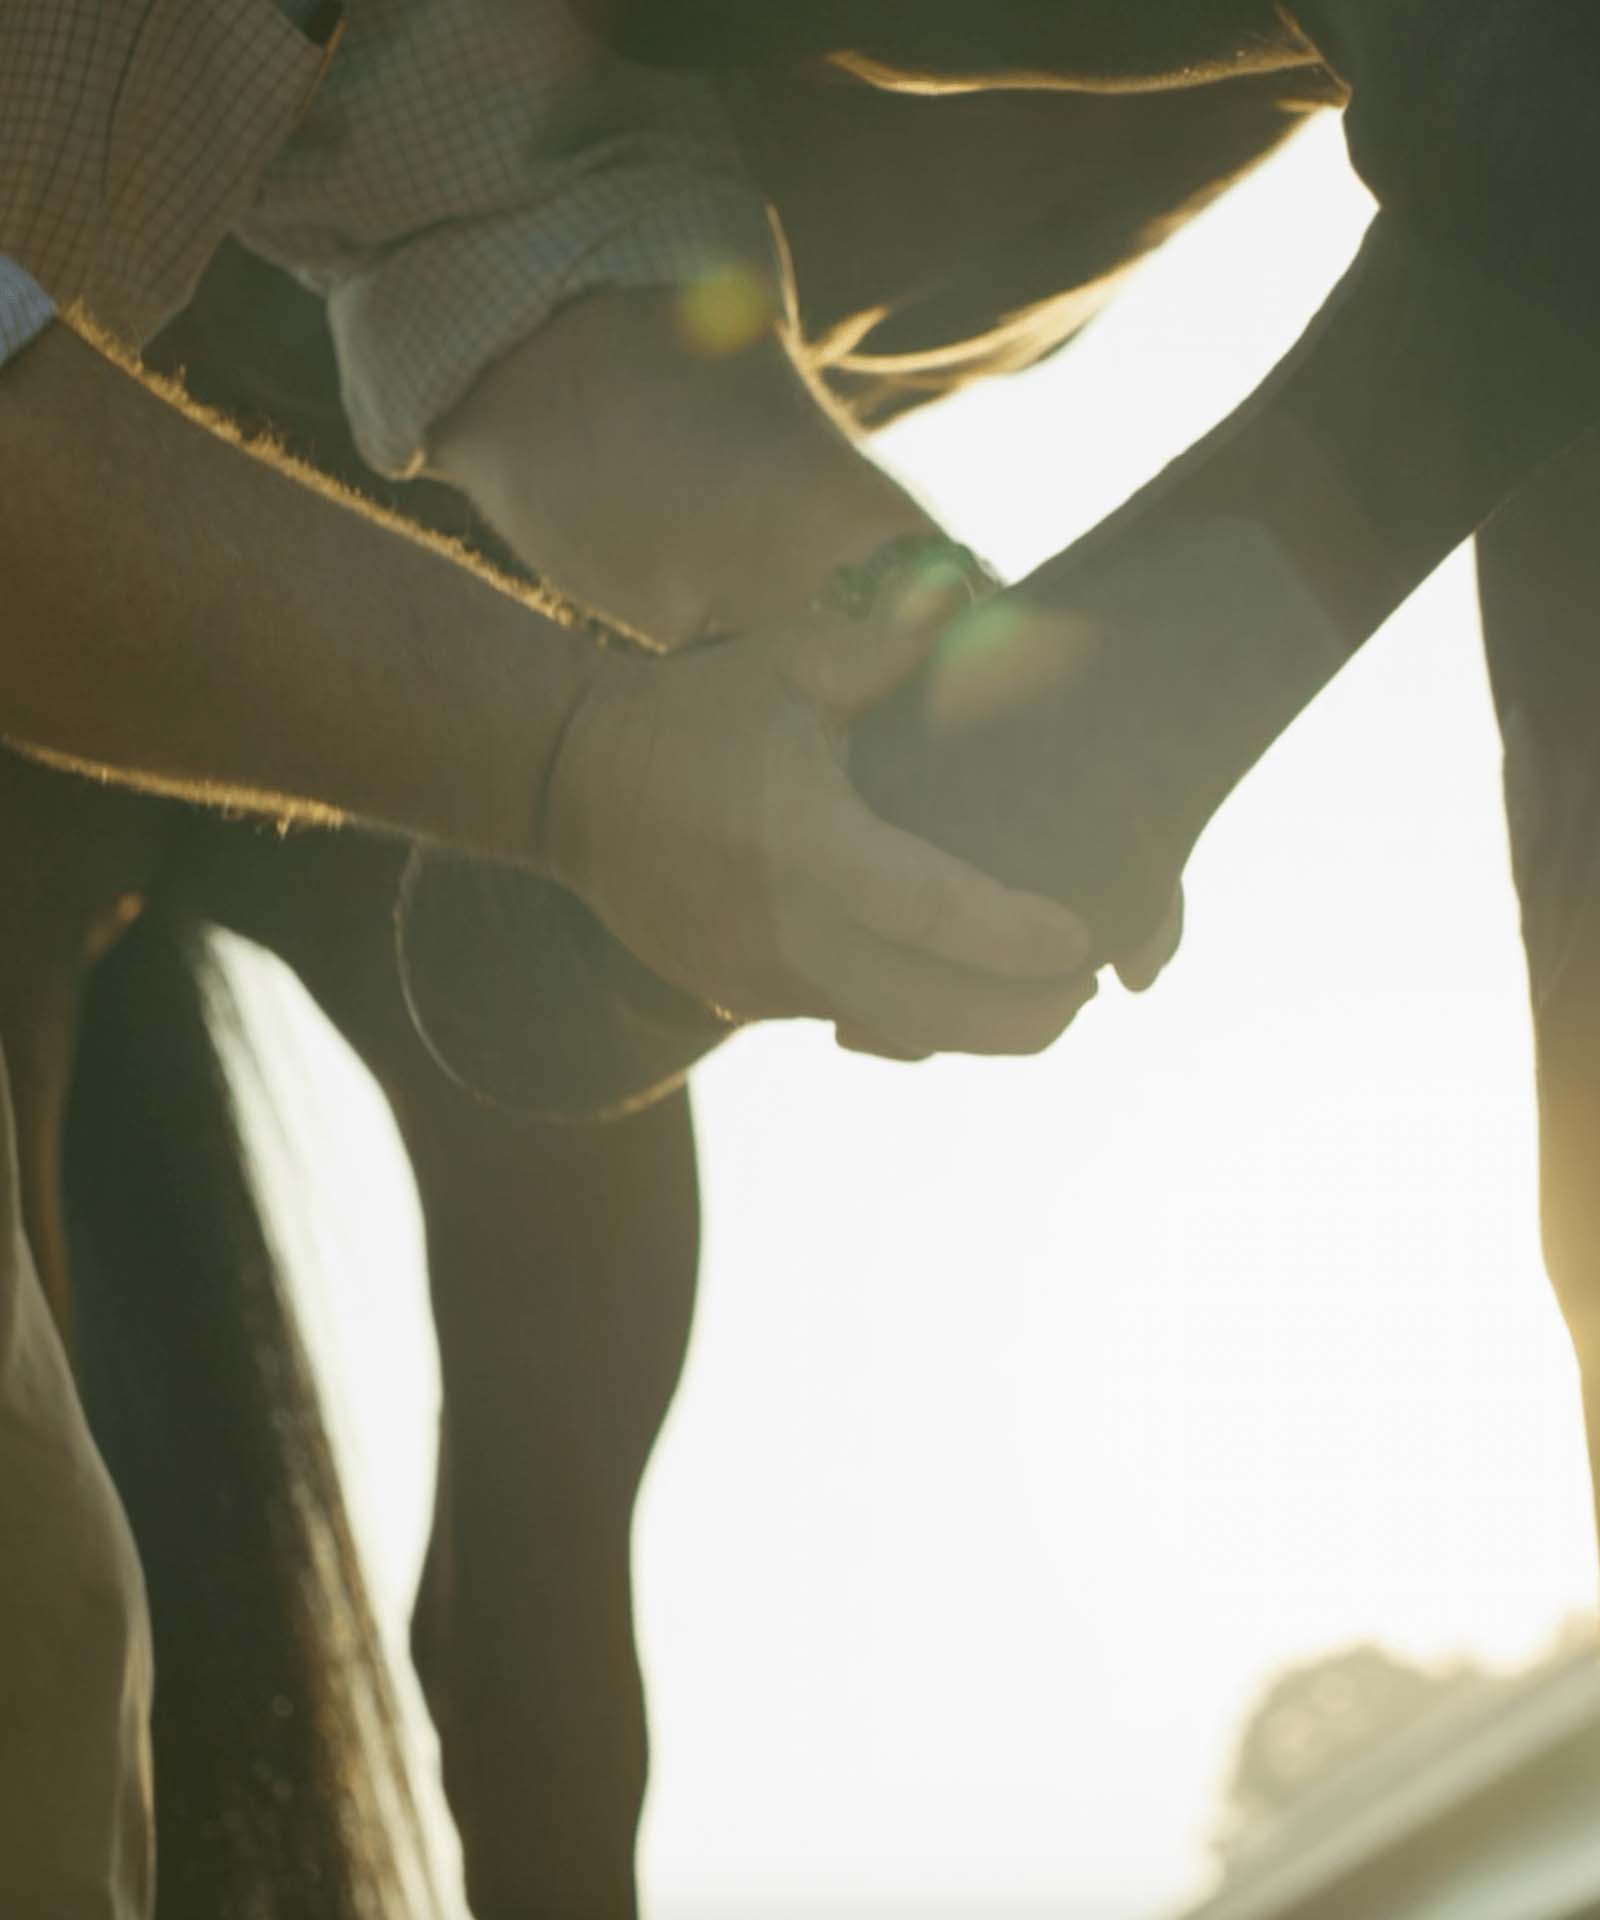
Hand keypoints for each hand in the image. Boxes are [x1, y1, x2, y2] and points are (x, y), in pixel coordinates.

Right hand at [539, 592, 1098, 1058]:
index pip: (941, 916)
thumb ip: (888, 642)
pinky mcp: (747, 1002)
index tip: (1089, 938)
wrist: (572, 787)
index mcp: (812, 850)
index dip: (1022, 938)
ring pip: (903, 1034)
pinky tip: (961, 992)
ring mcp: (767, 982)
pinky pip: (857, 1025)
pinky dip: (920, 1020)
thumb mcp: (787, 663)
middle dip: (1030, 1015)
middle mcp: (793, 936)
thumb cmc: (693, 714)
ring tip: (1046, 998)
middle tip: (1091, 985)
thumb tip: (969, 592)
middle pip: (941, 1013)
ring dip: (982, 1030)